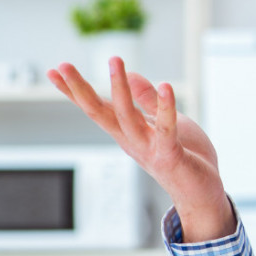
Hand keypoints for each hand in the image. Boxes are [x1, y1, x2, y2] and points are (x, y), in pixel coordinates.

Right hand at [47, 58, 236, 241]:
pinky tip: (166, 87)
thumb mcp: (162, 123)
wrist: (201, 194)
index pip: (97, 108)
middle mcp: (131, 140)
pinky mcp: (170, 155)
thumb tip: (131, 75)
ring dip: (120, 88)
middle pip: (100, 112)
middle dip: (81, 89)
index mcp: (127, 132)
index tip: (53, 70)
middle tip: (63, 65)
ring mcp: (148, 148)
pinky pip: (166, 129)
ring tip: (114, 60)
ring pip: (127, 116)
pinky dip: (166, 108)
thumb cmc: (184, 157)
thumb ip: (147, 102)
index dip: (74, 91)